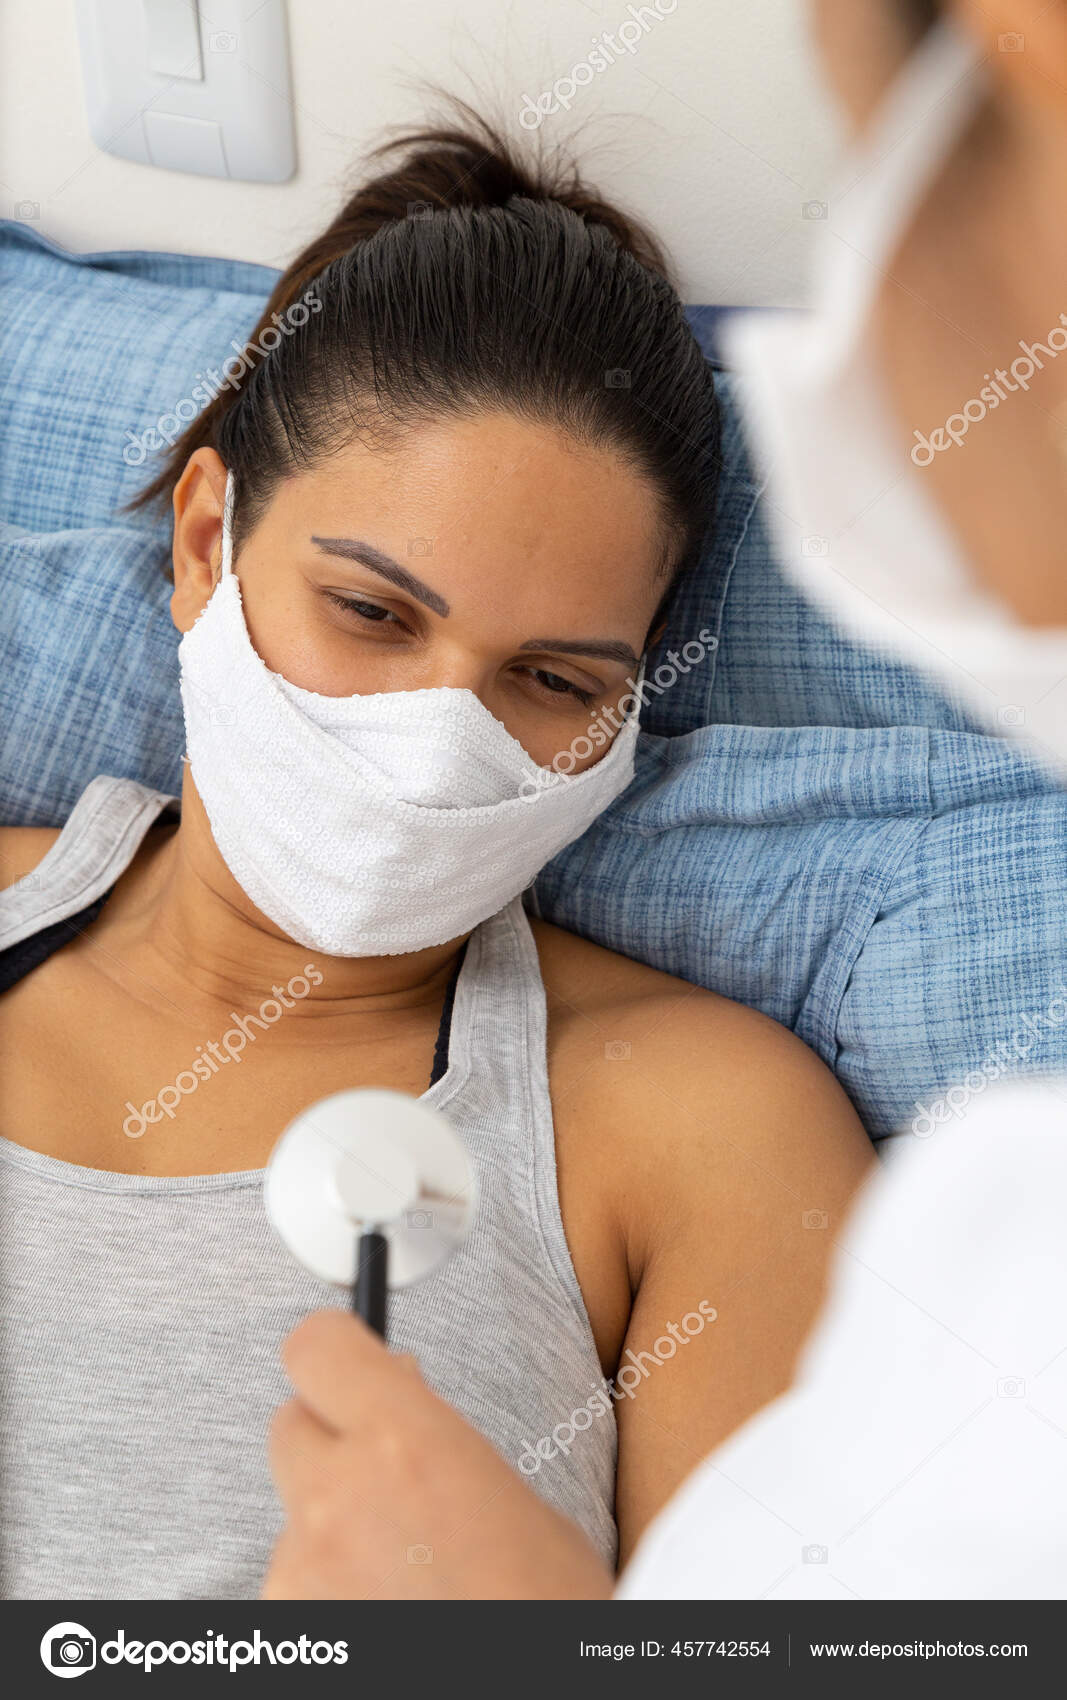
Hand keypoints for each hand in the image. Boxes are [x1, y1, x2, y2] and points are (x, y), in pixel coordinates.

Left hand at [262, 1309, 614, 1599]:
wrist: (541, 1698)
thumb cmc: (549, 1608)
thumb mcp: (510, 1497)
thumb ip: (432, 1441)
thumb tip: (393, 1409)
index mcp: (405, 1440)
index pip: (317, 1347)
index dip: (334, 1352)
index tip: (348, 1362)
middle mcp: (336, 1496)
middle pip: (289, 1428)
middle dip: (331, 1446)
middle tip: (384, 1485)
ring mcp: (299, 1574)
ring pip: (293, 1522)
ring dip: (331, 1539)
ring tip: (405, 1583)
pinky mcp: (284, 1634)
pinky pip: (291, 1594)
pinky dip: (326, 1604)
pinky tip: (385, 1618)